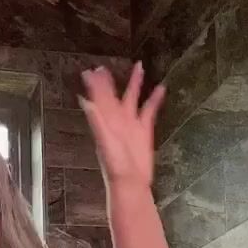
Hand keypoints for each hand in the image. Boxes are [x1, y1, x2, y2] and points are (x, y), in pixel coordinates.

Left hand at [77, 62, 165, 187]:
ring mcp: (130, 124)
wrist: (131, 181)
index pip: (98, 99)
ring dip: (135, 83)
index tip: (90, 71)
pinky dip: (155, 99)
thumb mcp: (104, 141)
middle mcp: (116, 120)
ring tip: (139, 65)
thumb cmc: (115, 164)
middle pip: (112, 96)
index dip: (94, 86)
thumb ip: (96, 121)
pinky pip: (150, 110)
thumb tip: (86, 102)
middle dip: (109, 82)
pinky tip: (161, 88)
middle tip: (105, 67)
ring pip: (133, 98)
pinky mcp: (144, 130)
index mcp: (104, 121)